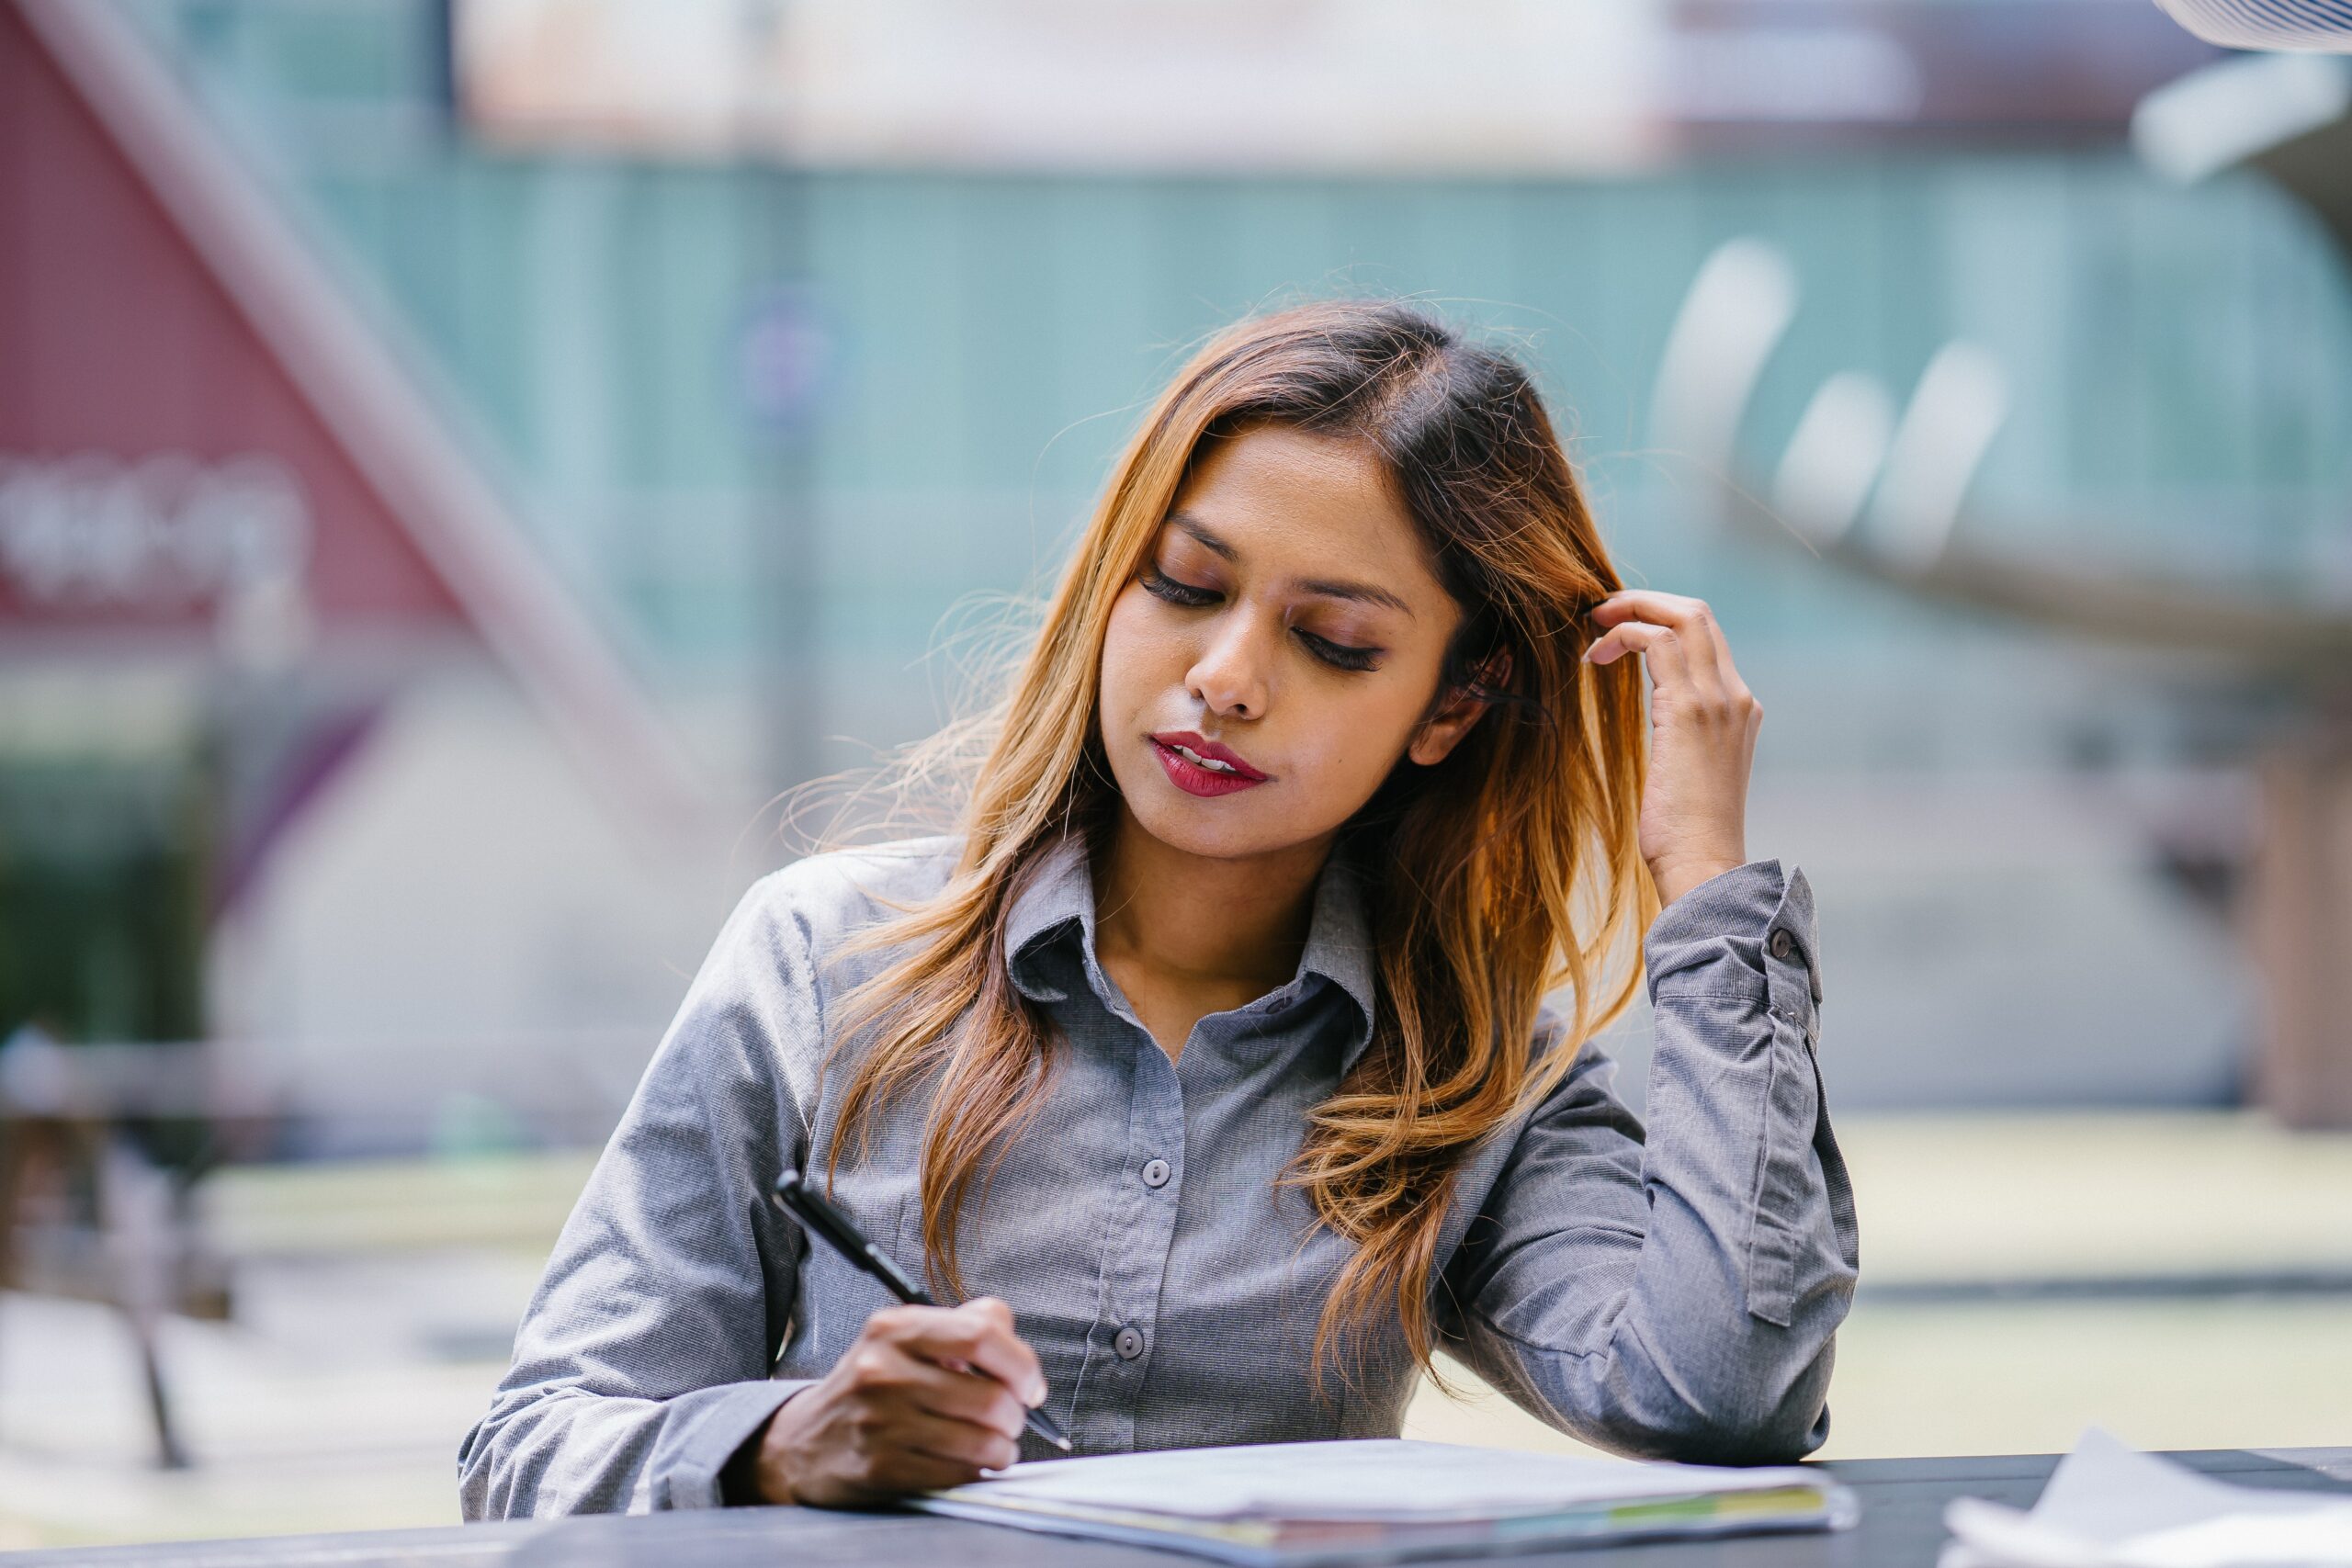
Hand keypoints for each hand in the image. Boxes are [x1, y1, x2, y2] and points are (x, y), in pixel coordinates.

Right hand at [747, 1297, 1046, 1507]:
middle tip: (1008, 1419)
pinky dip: (976, 1471)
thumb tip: (1017, 1346)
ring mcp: (880, 1422)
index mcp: (895, 1328)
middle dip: (1015, 1416)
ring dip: (1001, 1449)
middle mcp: (883, 1371)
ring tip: (991, 1443)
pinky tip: (966, 1462)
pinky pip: (959, 1474)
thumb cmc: (875, 1385)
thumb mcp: (907, 1337)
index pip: (981, 1335)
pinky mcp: (881, 1468)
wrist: (806, 1440)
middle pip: (991, 1397)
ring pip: (982, 1441)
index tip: (1030, 1385)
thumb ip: (967, 1325)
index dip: (1022, 1364)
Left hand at [1584, 590, 1760, 907]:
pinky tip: (1594, 658)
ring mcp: (1718, 700)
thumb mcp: (1690, 775)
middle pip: (1698, 613)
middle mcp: (1737, 696)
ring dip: (1631, 609)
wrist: (1704, 867)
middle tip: (1600, 614)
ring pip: (1682, 615)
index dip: (1661, 621)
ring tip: (1593, 625)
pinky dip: (1624, 634)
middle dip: (1646, 601)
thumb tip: (1659, 734)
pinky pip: (1656, 641)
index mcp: (1740, 709)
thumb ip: (1683, 740)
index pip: (1706, 639)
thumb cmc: (1688, 836)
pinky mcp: (1689, 710)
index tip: (1619, 632)